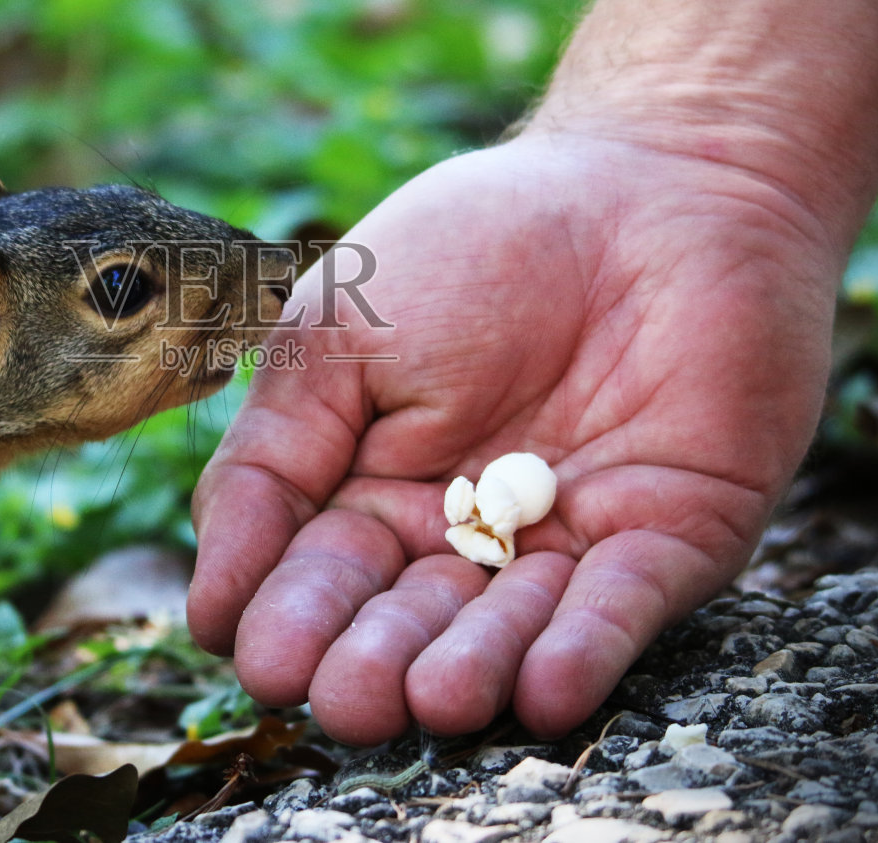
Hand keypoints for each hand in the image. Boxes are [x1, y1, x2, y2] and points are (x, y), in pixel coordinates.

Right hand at [188, 129, 841, 741]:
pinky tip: (544, 691)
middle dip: (372, 664)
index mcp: (369, 493)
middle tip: (349, 696)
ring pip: (506, 633)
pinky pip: (622, 610)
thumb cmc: (472, 246)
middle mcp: (463, 539)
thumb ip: (272, 459)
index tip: (261, 656)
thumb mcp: (336, 336)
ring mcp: (566, 544)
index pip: (315, 579)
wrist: (650, 178)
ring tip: (434, 698)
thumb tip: (208, 601)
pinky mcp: (669, 539)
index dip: (286, 619)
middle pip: (403, 625)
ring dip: (470, 671)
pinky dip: (584, 652)